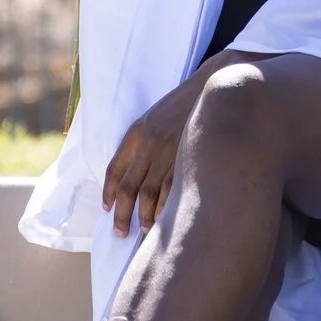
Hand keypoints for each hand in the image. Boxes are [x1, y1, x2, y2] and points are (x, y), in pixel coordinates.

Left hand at [100, 72, 208, 236]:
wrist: (212, 88)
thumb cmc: (184, 105)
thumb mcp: (155, 117)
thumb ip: (143, 142)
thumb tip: (135, 172)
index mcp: (135, 133)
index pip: (114, 169)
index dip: (108, 192)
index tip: (108, 209)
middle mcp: (148, 143)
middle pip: (128, 187)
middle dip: (122, 214)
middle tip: (120, 232)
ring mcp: (168, 151)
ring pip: (149, 193)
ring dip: (145, 216)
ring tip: (144, 230)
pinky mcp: (187, 156)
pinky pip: (172, 189)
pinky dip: (166, 208)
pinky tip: (164, 220)